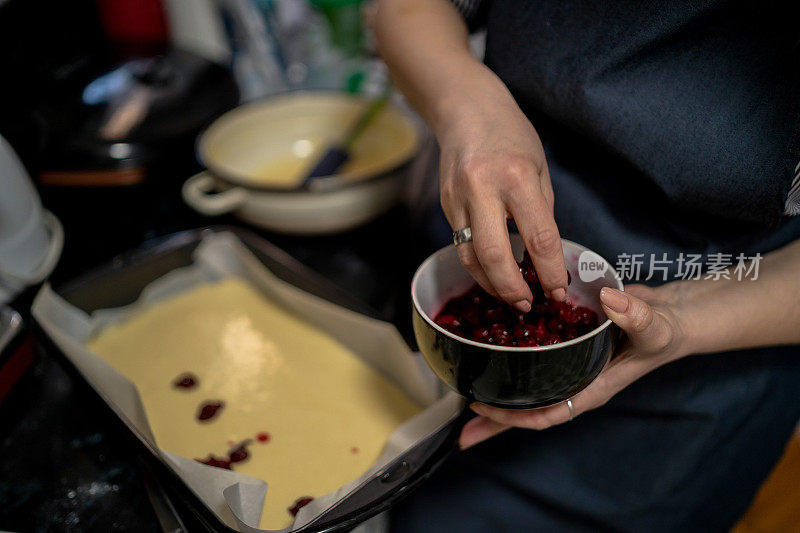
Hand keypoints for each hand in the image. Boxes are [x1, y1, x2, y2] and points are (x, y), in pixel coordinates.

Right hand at [436, 75, 568, 311]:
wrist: (465, 109)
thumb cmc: (510, 135)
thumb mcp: (539, 167)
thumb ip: (541, 211)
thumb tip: (544, 254)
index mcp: (516, 177)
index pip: (538, 236)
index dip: (550, 270)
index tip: (558, 291)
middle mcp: (483, 189)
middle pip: (495, 255)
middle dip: (513, 289)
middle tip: (527, 306)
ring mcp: (457, 198)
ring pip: (470, 256)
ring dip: (491, 284)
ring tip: (510, 297)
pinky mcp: (445, 204)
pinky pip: (460, 244)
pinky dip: (477, 265)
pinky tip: (492, 274)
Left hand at [458, 283, 689, 448]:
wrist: (672, 315)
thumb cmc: (668, 330)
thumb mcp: (656, 326)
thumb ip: (638, 316)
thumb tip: (611, 299)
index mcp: (591, 387)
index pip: (547, 413)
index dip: (513, 417)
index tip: (482, 410)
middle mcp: (574, 380)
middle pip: (529, 409)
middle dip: (495, 421)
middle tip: (460, 426)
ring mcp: (568, 364)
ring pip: (526, 385)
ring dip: (497, 390)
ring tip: (462, 392)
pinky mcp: (565, 344)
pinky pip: (533, 356)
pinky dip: (510, 356)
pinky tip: (488, 348)